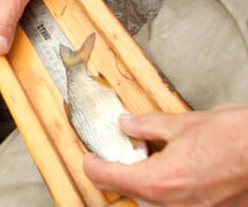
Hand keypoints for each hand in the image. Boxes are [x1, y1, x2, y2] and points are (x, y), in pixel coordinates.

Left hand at [84, 105, 247, 205]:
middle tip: (130, 153)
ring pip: (152, 202)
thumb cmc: (238, 139)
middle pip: (128, 192)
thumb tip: (127, 124)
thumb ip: (147, 126)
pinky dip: (173, 192)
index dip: (92, 164)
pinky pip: (177, 206)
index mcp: (157, 181)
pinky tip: (185, 173)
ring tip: (163, 161)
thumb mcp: (184, 124)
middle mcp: (171, 205)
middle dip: (124, 172)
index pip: (105, 177)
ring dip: (149, 184)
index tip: (90, 157)